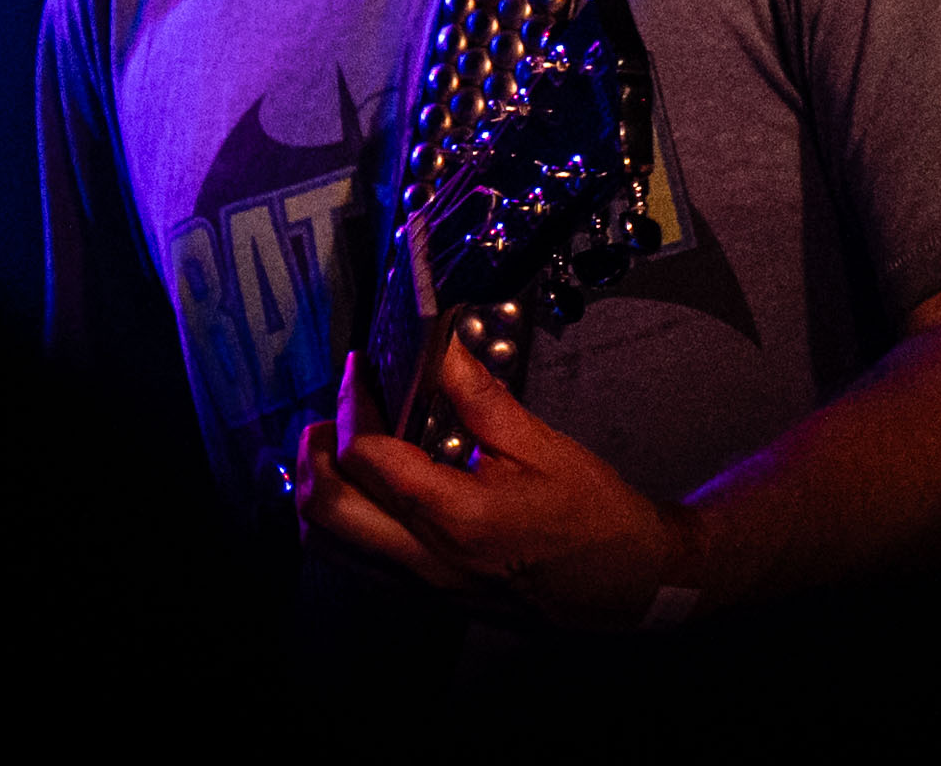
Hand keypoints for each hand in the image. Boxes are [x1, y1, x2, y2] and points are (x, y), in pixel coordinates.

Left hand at [295, 337, 700, 629]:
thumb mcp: (541, 445)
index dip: (355, 404)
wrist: (626, 583)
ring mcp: (421, 585)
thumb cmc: (594, 516)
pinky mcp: (426, 594)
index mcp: (458, 517)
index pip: (368, 459)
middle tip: (330, 410)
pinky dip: (341, 522)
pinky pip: (357, 562)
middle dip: (315, 453)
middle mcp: (427, 560)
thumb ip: (481, 397)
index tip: (361, 370)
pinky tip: (362, 489)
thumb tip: (444, 347)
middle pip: (327, 511)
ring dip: (319, 490)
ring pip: (331, 545)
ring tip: (334, 445)